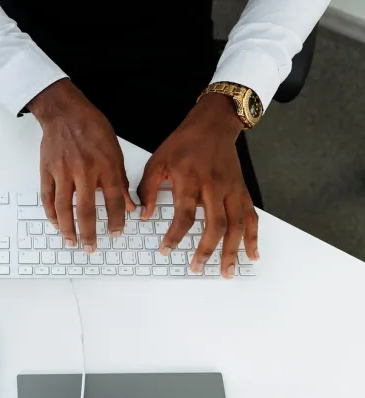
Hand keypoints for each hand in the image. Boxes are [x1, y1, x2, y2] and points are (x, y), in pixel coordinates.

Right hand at [28, 79, 134, 251]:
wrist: (64, 112)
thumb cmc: (91, 127)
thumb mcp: (115, 151)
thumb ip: (121, 180)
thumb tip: (129, 205)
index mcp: (105, 165)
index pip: (113, 201)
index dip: (116, 220)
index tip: (116, 233)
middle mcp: (84, 170)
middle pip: (85, 210)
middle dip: (89, 233)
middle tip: (91, 247)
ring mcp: (63, 171)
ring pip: (63, 208)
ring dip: (67, 229)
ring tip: (71, 241)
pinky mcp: (47, 170)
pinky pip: (47, 197)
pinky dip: (51, 214)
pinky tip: (56, 224)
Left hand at [137, 93, 259, 278]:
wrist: (212, 125)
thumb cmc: (183, 144)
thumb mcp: (158, 161)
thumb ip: (148, 189)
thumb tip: (144, 215)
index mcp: (190, 179)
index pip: (185, 214)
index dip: (175, 235)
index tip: (166, 250)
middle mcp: (214, 186)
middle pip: (215, 224)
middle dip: (206, 249)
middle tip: (197, 267)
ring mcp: (232, 190)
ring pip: (236, 225)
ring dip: (232, 251)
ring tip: (226, 272)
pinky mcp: (243, 191)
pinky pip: (251, 217)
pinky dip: (253, 237)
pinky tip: (252, 255)